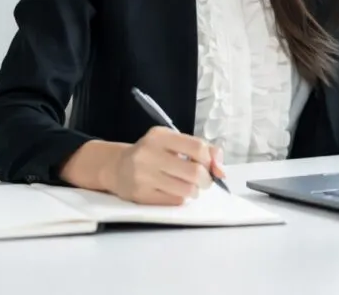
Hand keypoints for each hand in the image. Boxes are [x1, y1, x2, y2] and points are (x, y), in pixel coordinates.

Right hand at [102, 126, 224, 205]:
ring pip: (186, 190)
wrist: (117, 167)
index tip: (209, 165)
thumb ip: (202, 149)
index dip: (210, 160)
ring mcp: (143, 175)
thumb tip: (221, 170)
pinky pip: (174, 201)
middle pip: (194, 172)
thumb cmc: (153, 153)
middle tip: (204, 181)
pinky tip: (175, 192)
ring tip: (190, 187)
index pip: (197, 147)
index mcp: (160, 136)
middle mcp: (149, 153)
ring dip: (195, 191)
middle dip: (206, 180)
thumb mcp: (173, 142)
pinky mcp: (140, 194)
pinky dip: (181, 198)